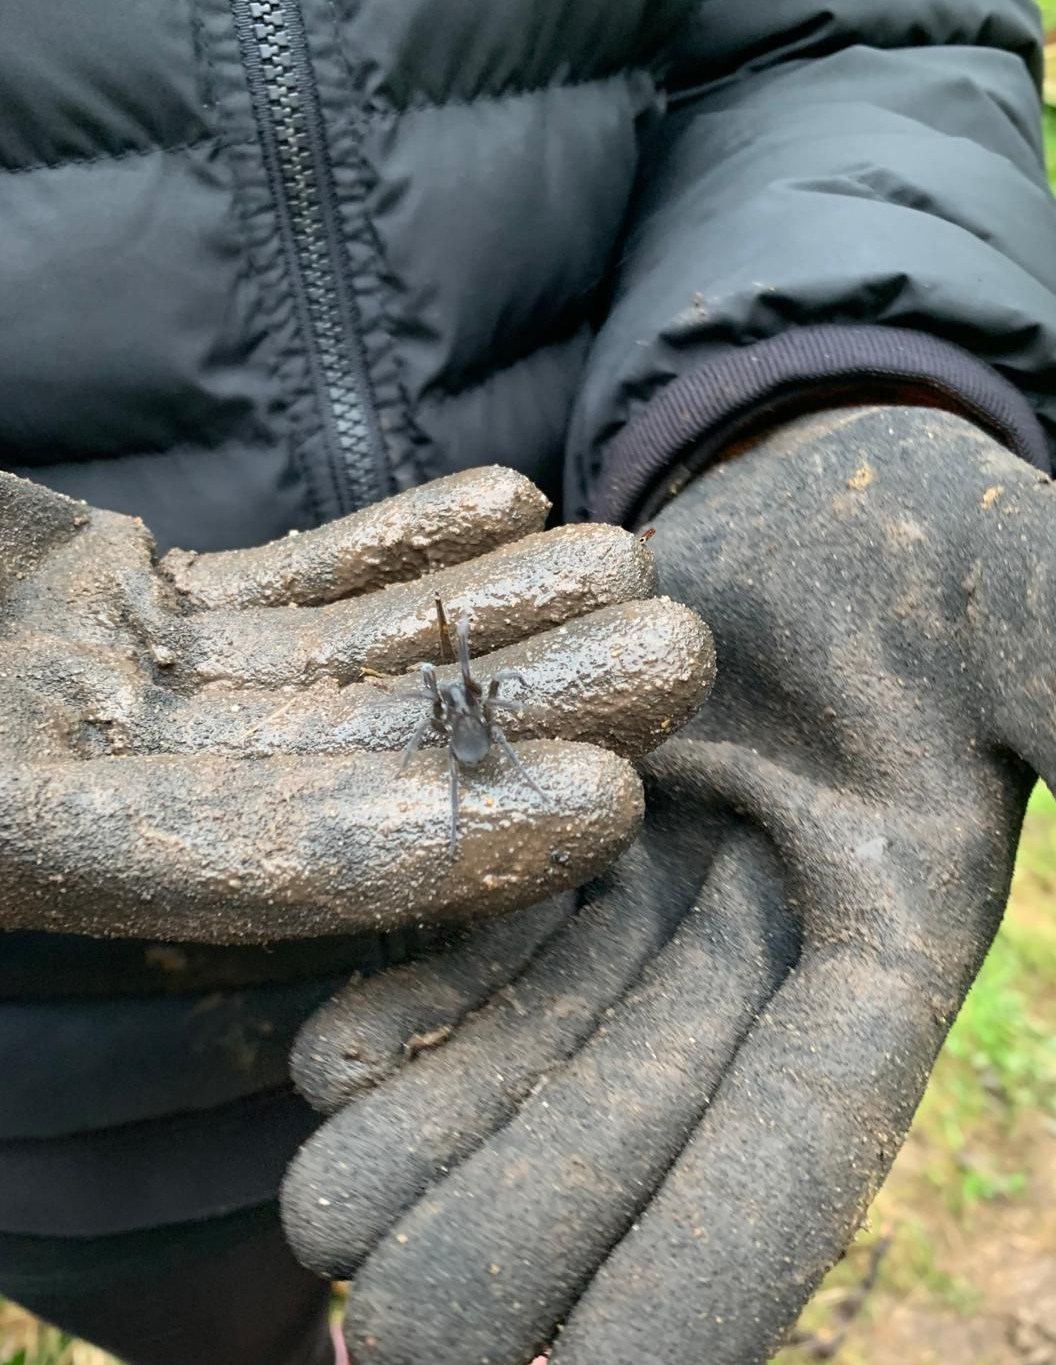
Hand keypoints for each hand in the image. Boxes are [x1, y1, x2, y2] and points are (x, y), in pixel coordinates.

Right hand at [0, 467, 711, 941]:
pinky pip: (281, 583)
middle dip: (523, 708)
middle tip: (680, 656)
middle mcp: (94, 786)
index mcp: (31, 845)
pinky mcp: (120, 604)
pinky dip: (392, 544)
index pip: (273, 863)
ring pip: (340, 658)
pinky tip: (511, 500)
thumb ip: (13, 804)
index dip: (451, 839)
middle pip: (350, 755)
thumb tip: (68, 842)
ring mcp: (113, 690)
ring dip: (492, 614)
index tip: (609, 797)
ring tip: (627, 559)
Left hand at [282, 407, 1055, 1364]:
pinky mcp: (553, 824)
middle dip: (525, 1234)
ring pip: (535, 1043)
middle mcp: (752, 951)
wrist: (811, 463)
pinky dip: (413, 998)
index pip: (803, 1138)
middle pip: (634, 1115)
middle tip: (409, 1353)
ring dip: (438, 1142)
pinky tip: (327, 1063)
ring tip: (327, 1231)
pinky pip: (478, 928)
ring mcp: (641, 891)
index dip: (712, 1271)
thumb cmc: (949, 538)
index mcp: (884, 945)